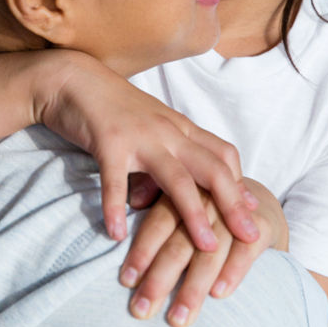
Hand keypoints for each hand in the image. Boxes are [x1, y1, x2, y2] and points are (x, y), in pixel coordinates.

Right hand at [33, 50, 258, 251]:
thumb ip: (165, 158)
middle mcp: (167, 131)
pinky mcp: (108, 142)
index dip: (240, 184)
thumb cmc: (113, 108)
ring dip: (194, 214)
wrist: (74, 79)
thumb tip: (172, 200)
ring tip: (206, 247)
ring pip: (176, 177)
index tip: (253, 213)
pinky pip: (115, 180)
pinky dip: (115, 208)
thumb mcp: (149, 128)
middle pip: (212, 168)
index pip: (223, 154)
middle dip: (234, 204)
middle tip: (249, 236)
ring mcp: (140, 136)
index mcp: (180, 127)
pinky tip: (116, 234)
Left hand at [120, 178, 288, 326]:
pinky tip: (218, 294)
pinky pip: (246, 251)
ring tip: (177, 318)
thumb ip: (151, 199)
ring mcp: (235, 213)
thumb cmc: (205, 205)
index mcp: (183, 189)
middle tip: (141, 310)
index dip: (143, 252)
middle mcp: (208, 199)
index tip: (126, 282)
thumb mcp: (177, 196)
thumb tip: (126, 209)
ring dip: (193, 287)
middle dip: (160, 279)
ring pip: (211, 252)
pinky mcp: (261, 224)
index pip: (158, 221)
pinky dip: (232, 272)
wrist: (256, 199)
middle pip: (181, 242)